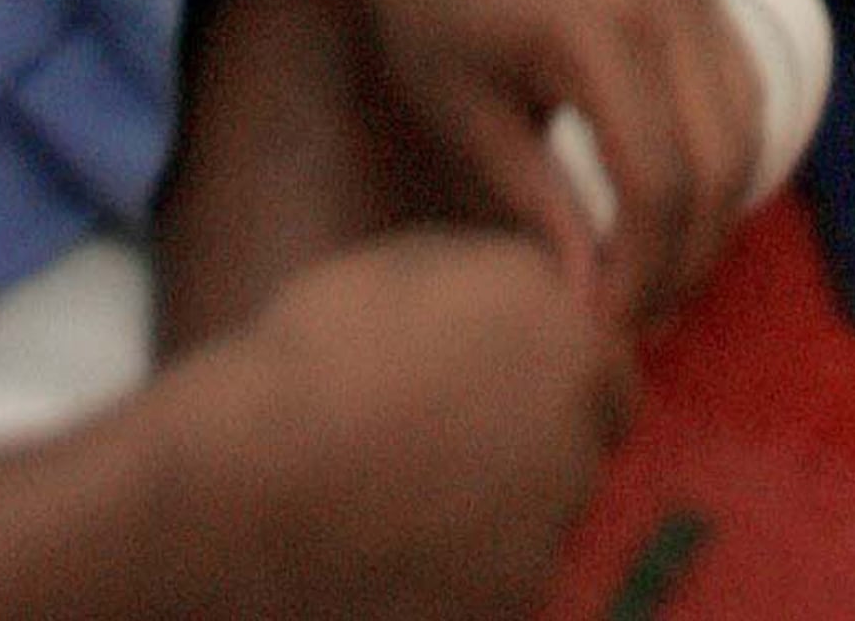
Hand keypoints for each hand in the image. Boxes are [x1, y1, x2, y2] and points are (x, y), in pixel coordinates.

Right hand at [211, 232, 633, 620]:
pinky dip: (473, 573)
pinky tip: (402, 553)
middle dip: (545, 443)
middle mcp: (576, 417)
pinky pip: (510, 580)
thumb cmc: (311, 357)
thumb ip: (502, 279)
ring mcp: (552, 515)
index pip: (607, 366)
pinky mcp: (517, 594)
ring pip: (552, 515)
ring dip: (509, 509)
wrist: (247, 481)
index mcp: (560, 327)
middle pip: (591, 440)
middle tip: (454, 450)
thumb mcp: (412, 266)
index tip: (500, 393)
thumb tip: (544, 289)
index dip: (556, 381)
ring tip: (413, 500)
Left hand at [337, 0, 762, 324]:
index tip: (602, 326)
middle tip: (640, 317)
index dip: (641, 271)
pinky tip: (673, 197)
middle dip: (689, 255)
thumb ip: (534, 202)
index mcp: (599, 30)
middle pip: (722, 161)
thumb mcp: (461, 109)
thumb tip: (590, 295)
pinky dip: (723, 148)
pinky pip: (739, 78)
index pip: (658, 183)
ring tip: (658, 269)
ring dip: (716, 207)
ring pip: (747, 123)